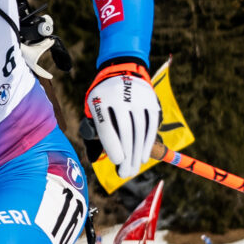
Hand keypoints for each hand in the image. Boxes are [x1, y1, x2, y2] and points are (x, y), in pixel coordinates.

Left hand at [83, 59, 162, 177]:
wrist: (122, 69)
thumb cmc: (103, 98)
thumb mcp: (92, 108)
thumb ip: (92, 132)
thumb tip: (93, 159)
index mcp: (101, 100)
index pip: (107, 127)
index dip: (113, 146)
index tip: (117, 162)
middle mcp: (120, 99)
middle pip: (126, 132)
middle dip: (127, 156)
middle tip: (126, 173)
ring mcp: (138, 99)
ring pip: (140, 131)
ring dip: (138, 153)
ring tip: (134, 168)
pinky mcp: (151, 101)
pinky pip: (151, 125)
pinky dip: (148, 143)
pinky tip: (144, 157)